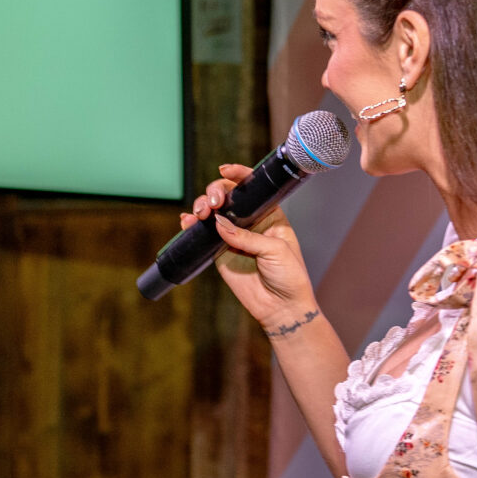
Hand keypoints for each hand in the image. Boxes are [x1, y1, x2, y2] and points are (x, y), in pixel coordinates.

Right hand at [180, 164, 318, 331]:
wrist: (281, 307)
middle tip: (214, 203)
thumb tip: (218, 223)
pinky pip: (203, 235)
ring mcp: (233, 237)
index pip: (252, 188)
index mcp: (270, 215)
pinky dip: (192, 226)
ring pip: (213, 214)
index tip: (226, 169)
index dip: (239, 175)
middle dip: (216, 192)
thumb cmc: (289, 276)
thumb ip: (246, 237)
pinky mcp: (220, 253)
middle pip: (228, 197)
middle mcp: (249, 222)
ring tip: (199, 213)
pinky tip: (187, 222)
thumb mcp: (275, 250)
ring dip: (202, 207)